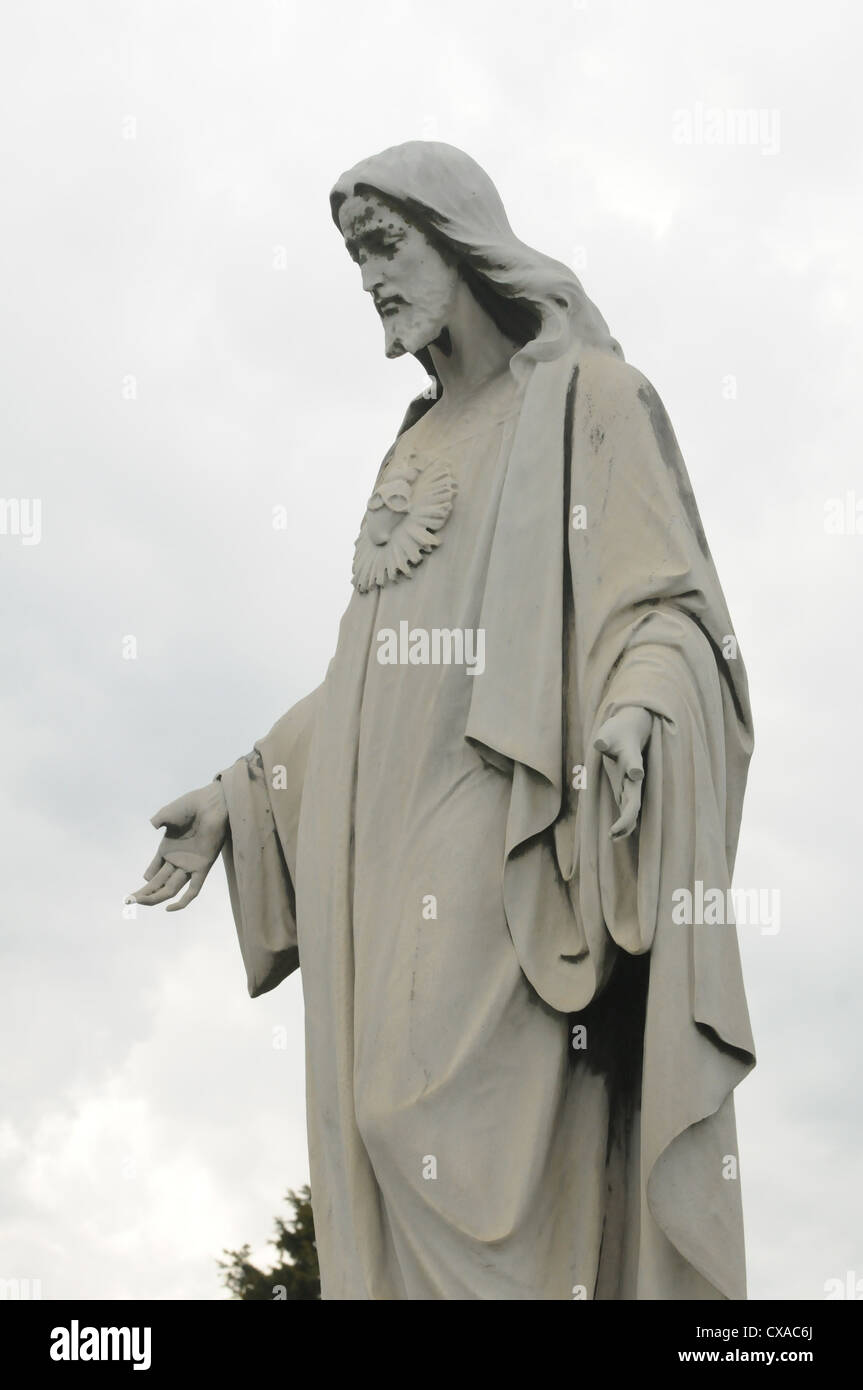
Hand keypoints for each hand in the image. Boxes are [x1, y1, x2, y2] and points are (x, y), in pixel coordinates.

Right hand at [127, 782, 227, 911]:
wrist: (210, 803)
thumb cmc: (190, 805)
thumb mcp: (167, 814)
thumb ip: (158, 820)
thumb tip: (152, 825)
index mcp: (168, 849)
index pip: (155, 871)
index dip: (147, 880)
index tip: (135, 891)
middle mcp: (178, 859)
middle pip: (160, 882)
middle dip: (145, 893)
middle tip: (130, 902)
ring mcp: (189, 865)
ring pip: (171, 888)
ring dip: (156, 897)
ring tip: (141, 902)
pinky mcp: (202, 866)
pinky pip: (193, 889)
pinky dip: (183, 901)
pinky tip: (169, 908)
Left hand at [593, 706, 652, 841]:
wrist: (628, 733)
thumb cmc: (616, 733)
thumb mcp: (608, 733)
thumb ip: (604, 740)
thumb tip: (599, 744)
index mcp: (631, 759)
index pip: (634, 766)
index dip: (634, 771)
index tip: (635, 774)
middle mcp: (634, 777)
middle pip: (635, 799)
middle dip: (626, 817)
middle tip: (612, 832)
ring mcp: (631, 786)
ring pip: (633, 810)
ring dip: (625, 825)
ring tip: (611, 838)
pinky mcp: (625, 791)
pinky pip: (627, 811)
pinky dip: (623, 824)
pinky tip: (613, 835)